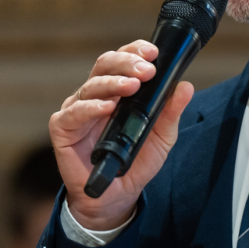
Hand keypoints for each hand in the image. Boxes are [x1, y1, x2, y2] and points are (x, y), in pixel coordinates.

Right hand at [49, 40, 194, 231]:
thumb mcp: (161, 137)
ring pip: (91, 85)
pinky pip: (73, 112)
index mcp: (116, 90)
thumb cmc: (134, 162)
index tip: (154, 52)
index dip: (135, 50)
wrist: (115, 197)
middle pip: (105, 64)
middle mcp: (95, 94)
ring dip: (113, 82)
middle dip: (126, 63)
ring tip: (131, 86)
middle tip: (146, 71)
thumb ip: (171, 112)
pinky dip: (90, 107)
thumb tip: (186, 87)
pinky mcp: (62, 129)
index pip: (122, 59)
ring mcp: (77, 109)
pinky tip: (106, 107)